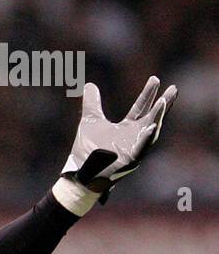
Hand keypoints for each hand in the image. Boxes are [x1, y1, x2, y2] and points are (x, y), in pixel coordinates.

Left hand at [61, 76, 176, 196]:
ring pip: (150, 132)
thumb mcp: (90, 121)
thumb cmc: (86, 151)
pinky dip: (146, 138)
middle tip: (173, 88)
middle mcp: (134, 138)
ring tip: (164, 102)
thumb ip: (92, 103)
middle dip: (163, 103)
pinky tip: (152, 126)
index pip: (141, 108)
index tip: (156, 79)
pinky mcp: (129, 162)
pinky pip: (141, 149)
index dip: (148, 94)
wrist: (80, 174)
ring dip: (158, 117)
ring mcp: (133, 150)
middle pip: (152, 117)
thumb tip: (89, 85)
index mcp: (127, 129)